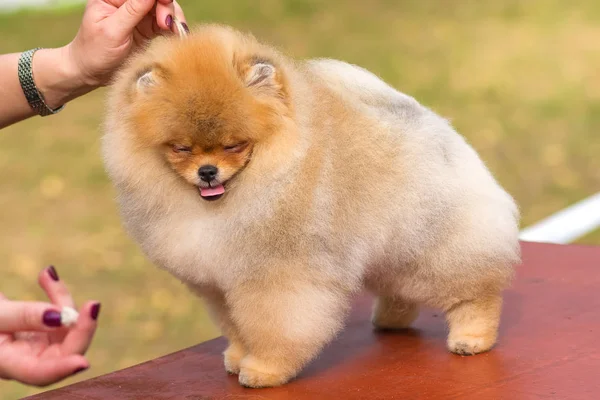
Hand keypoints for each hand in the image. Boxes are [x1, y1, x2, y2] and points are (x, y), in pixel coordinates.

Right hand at [0, 267, 99, 386]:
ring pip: (67, 328)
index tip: (83, 362)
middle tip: (92, 305)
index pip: (39, 373)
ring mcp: (39, 344)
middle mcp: (28, 358)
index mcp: (9, 364)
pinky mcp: (44, 329)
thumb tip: (61, 317)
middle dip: (82, 329)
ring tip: (47, 275)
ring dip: (63, 300)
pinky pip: (60, 313)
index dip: (62, 369)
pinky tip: (46, 274)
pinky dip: (57, 294)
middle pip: (65, 352)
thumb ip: (24, 316)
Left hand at [67, 0, 186, 87]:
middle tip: (166, 25)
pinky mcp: (147, 28)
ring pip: (164, 9)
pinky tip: (175, 35)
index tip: (165, 8)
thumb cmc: (94, 52)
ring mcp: (138, 15)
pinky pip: (165, 23)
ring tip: (173, 32)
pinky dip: (173, 28)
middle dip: (166, 8)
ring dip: (172, 19)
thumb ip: (133, 10)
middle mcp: (126, 3)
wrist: (91, 73)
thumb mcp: (113, 31)